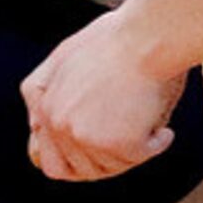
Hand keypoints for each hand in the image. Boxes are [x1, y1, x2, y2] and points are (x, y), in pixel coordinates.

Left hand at [22, 12, 185, 181]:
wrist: (147, 34)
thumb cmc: (117, 37)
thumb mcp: (64, 56)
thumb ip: (47, 93)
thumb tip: (41, 124)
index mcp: (44, 105)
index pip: (46, 159)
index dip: (72, 158)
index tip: (94, 150)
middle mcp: (58, 124)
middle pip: (79, 169)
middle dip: (103, 158)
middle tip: (124, 141)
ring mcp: (84, 136)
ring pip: (110, 167)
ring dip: (129, 151)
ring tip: (145, 122)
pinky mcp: (115, 144)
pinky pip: (139, 157)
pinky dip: (155, 144)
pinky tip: (162, 130)